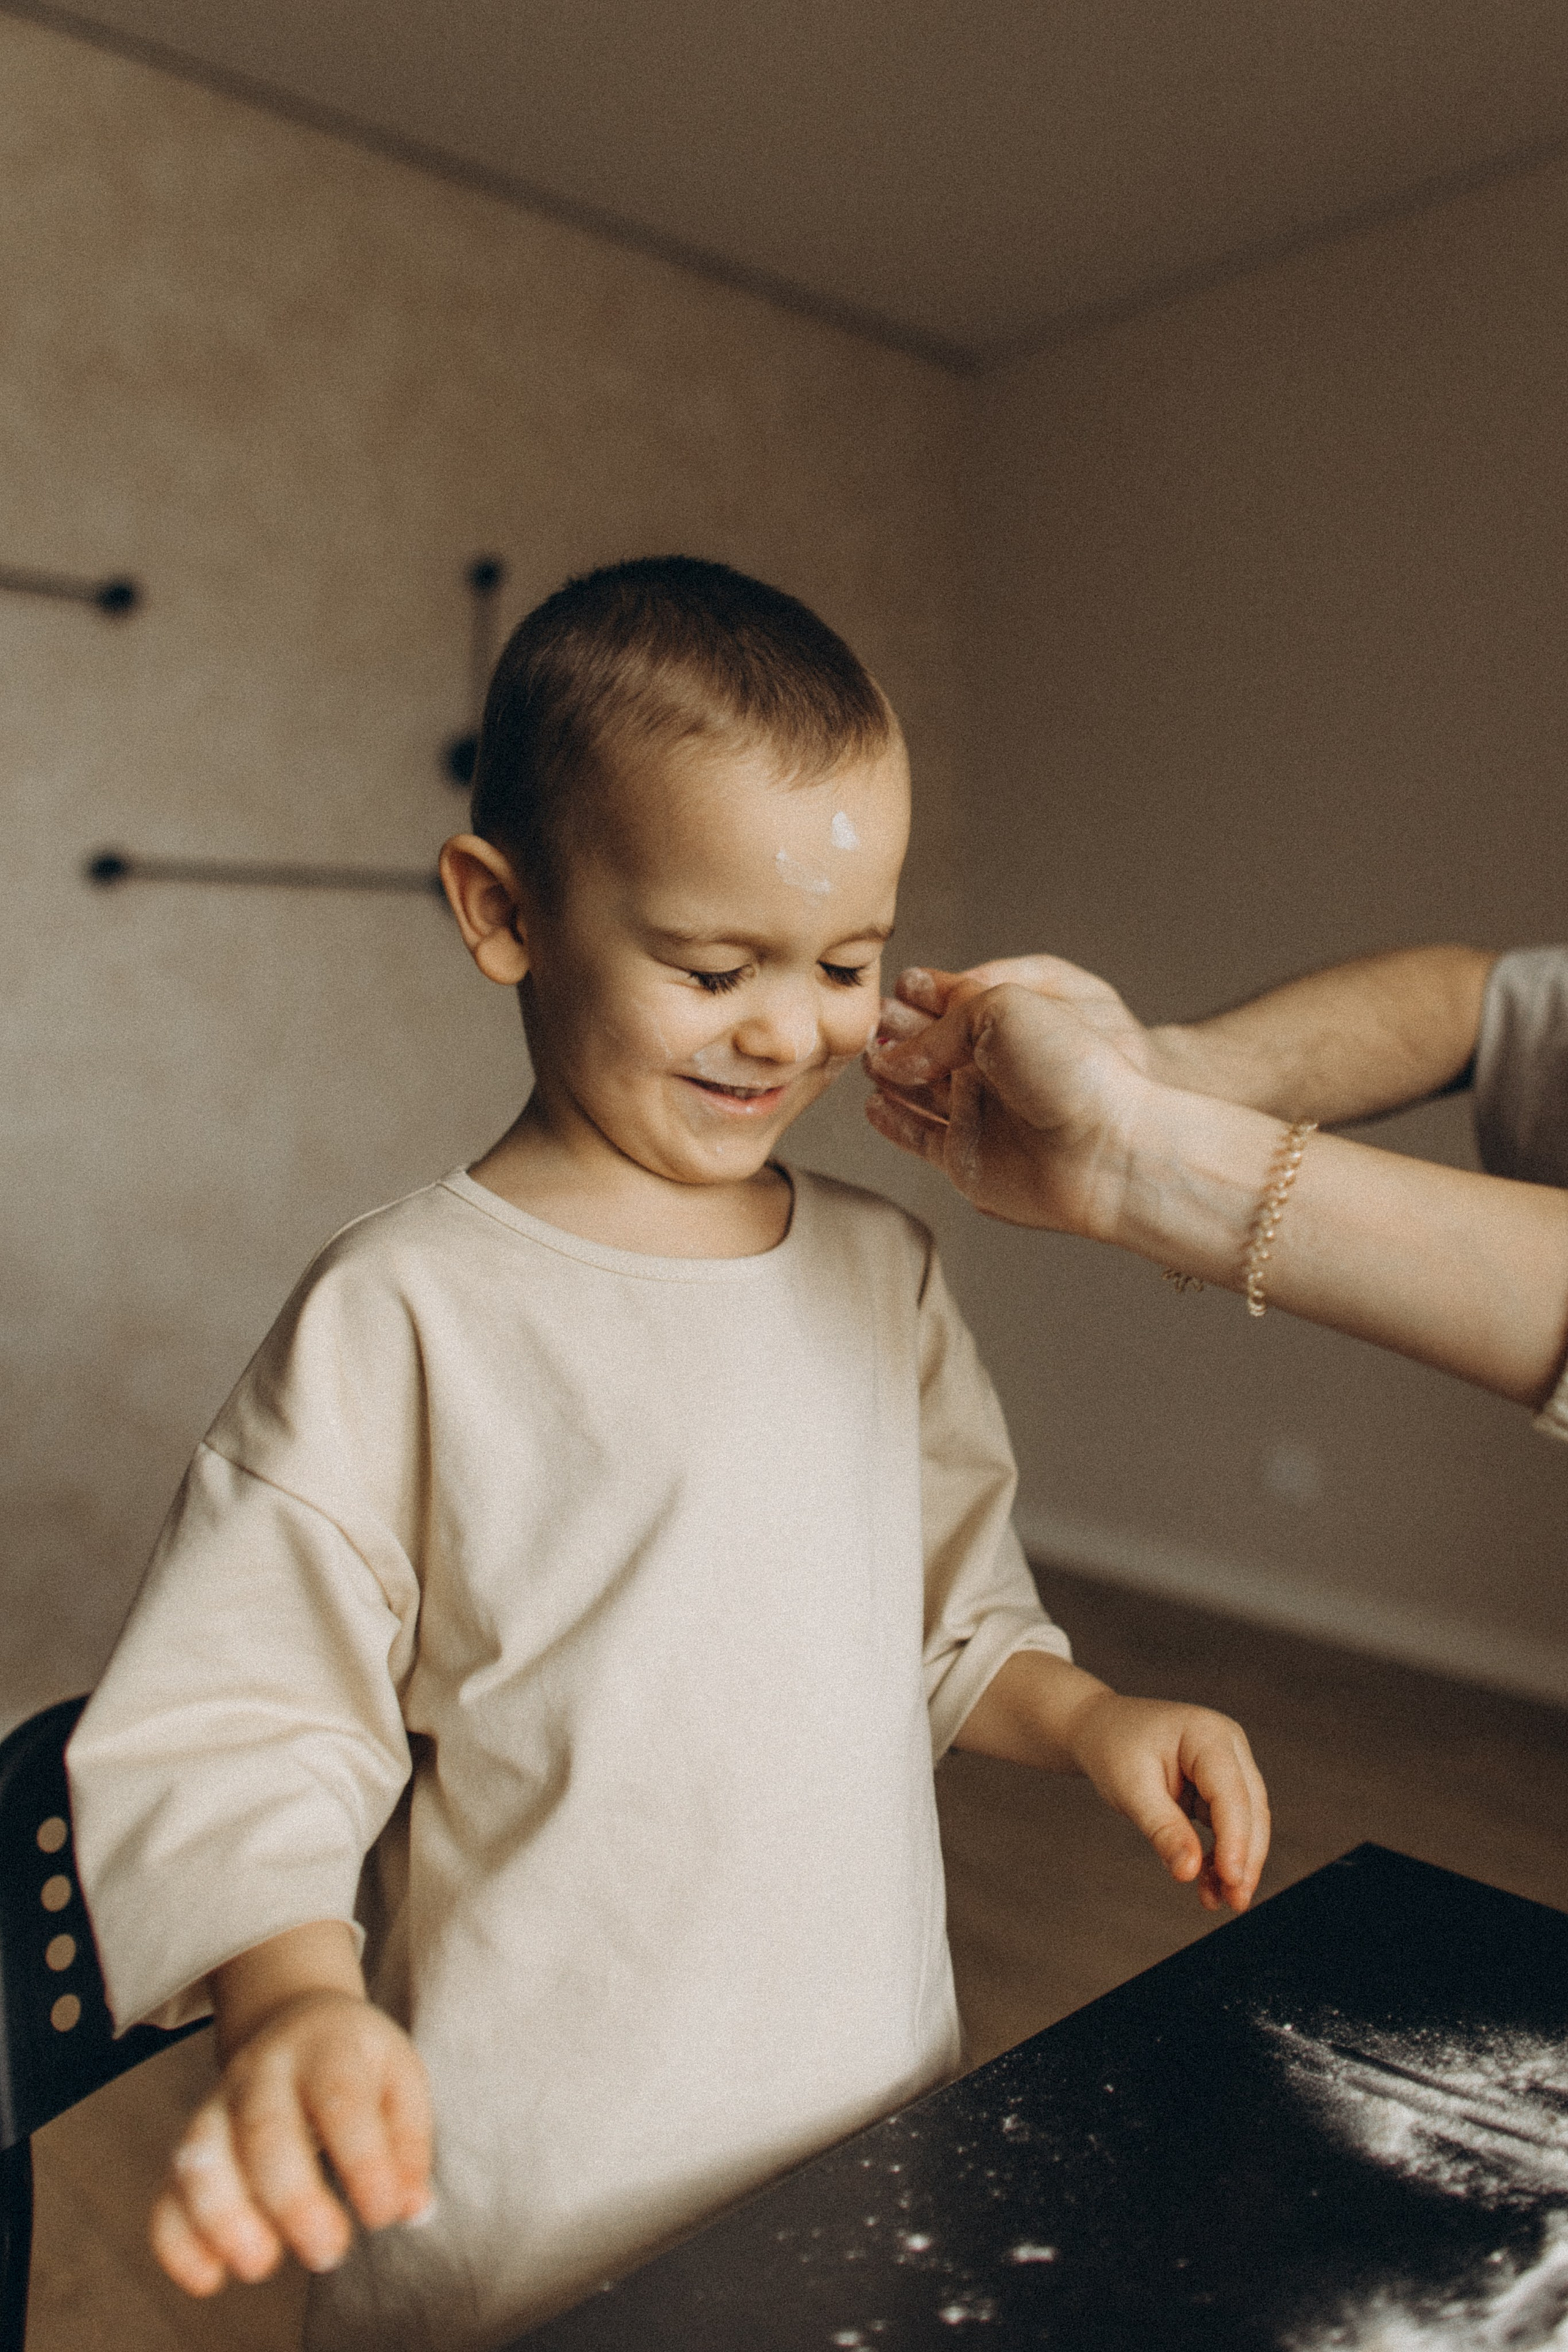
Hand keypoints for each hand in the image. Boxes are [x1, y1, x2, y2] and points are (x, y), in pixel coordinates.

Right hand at [151, 1989, 434, 2295]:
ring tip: (262, 2264)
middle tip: (329, 2252)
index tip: (382, 2215)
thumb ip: (409, 2143)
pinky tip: (210, 2278)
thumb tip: (412, 2209)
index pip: (340, 2100)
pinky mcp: (189, 2147)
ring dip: (226, 2220)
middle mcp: (264, 2072)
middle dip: (294, 2201)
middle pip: (265, 2131)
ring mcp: (218, 2106)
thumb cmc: (357, 2066)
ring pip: (202, 2158)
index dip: (362, 2162)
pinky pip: (168, 2194)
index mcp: (327, 2048)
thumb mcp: (399, 2081)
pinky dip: (178, 2241)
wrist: (294, 2023)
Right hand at [865, 961, 1156, 1235]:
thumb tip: (894, 1056)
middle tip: (867, 1021)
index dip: (923, 992)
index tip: (894, 985)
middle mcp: (996, 1069)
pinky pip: (918, 1136)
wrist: (1103, 1148)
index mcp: (1013, 1023)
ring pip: (918, 1089)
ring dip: (888, 1072)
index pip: (956, 1001)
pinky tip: (873, 1104)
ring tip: (862, 1056)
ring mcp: (980, 1114)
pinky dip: (893, 1121)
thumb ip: (939, 1026)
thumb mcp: (1002, 1007)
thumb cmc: (1073, 1070)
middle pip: (932, 1045)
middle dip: (898, 1029)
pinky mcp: (966, 1158)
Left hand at [1063, 1690, 1269, 1913]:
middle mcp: (1227, 1747)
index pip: (1231, 1793)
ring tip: (1217, 1900)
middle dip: (1245, 1857)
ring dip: (1234, 1862)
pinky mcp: (1216, 1787)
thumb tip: (1189, 1873)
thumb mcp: (1130, 1788)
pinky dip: (1219, 1856)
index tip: (1232, 1879)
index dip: (1236, 1838)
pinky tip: (1207, 1885)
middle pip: (1249, 1809)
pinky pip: (1226, 1826)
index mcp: (1208, 1734)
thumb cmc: (1112, 1749)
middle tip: (1235, 1902)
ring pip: (1244, 1822)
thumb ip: (1162, 1829)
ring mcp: (1226, 1766)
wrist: (1098, 1730)